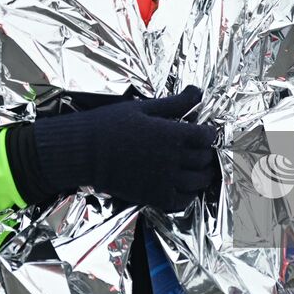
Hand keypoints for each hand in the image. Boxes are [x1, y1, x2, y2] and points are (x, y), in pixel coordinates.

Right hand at [32, 86, 217, 212]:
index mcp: (172, 133)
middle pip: (204, 160)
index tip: (204, 132)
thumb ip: (175, 103)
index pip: (206, 137)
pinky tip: (183, 188)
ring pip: (197, 182)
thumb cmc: (110, 124)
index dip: (209, 134)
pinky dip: (187, 196)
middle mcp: (172, 159)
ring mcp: (163, 180)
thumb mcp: (144, 107)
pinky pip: (181, 202)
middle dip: (205, 153)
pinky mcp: (153, 197)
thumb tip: (198, 91)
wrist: (84, 151)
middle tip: (200, 150)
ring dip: (201, 176)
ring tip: (197, 169)